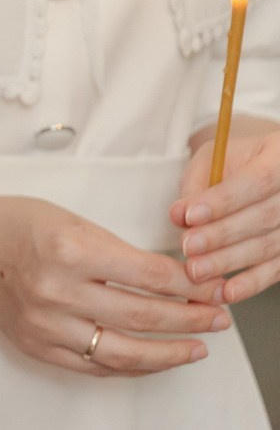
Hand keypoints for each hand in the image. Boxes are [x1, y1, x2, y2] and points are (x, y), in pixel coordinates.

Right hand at [0, 193, 224, 375]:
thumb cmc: (16, 225)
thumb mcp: (73, 221)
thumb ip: (120, 253)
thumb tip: (175, 281)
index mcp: (70, 248)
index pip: (149, 276)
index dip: (190, 286)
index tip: (211, 289)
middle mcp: (57, 289)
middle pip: (144, 315)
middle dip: (191, 319)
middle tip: (216, 318)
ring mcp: (46, 323)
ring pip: (124, 352)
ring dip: (169, 353)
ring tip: (194, 348)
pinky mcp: (37, 345)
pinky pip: (95, 365)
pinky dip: (130, 365)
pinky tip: (151, 358)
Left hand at [176, 117, 279, 302]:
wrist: (261, 169)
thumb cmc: (236, 162)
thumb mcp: (214, 159)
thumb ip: (197, 185)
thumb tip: (179, 216)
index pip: (255, 182)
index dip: (222, 202)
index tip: (189, 216)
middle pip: (263, 218)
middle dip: (221, 236)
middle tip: (188, 247)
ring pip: (269, 246)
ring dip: (230, 262)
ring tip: (198, 270)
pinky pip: (277, 269)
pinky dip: (252, 283)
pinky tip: (228, 291)